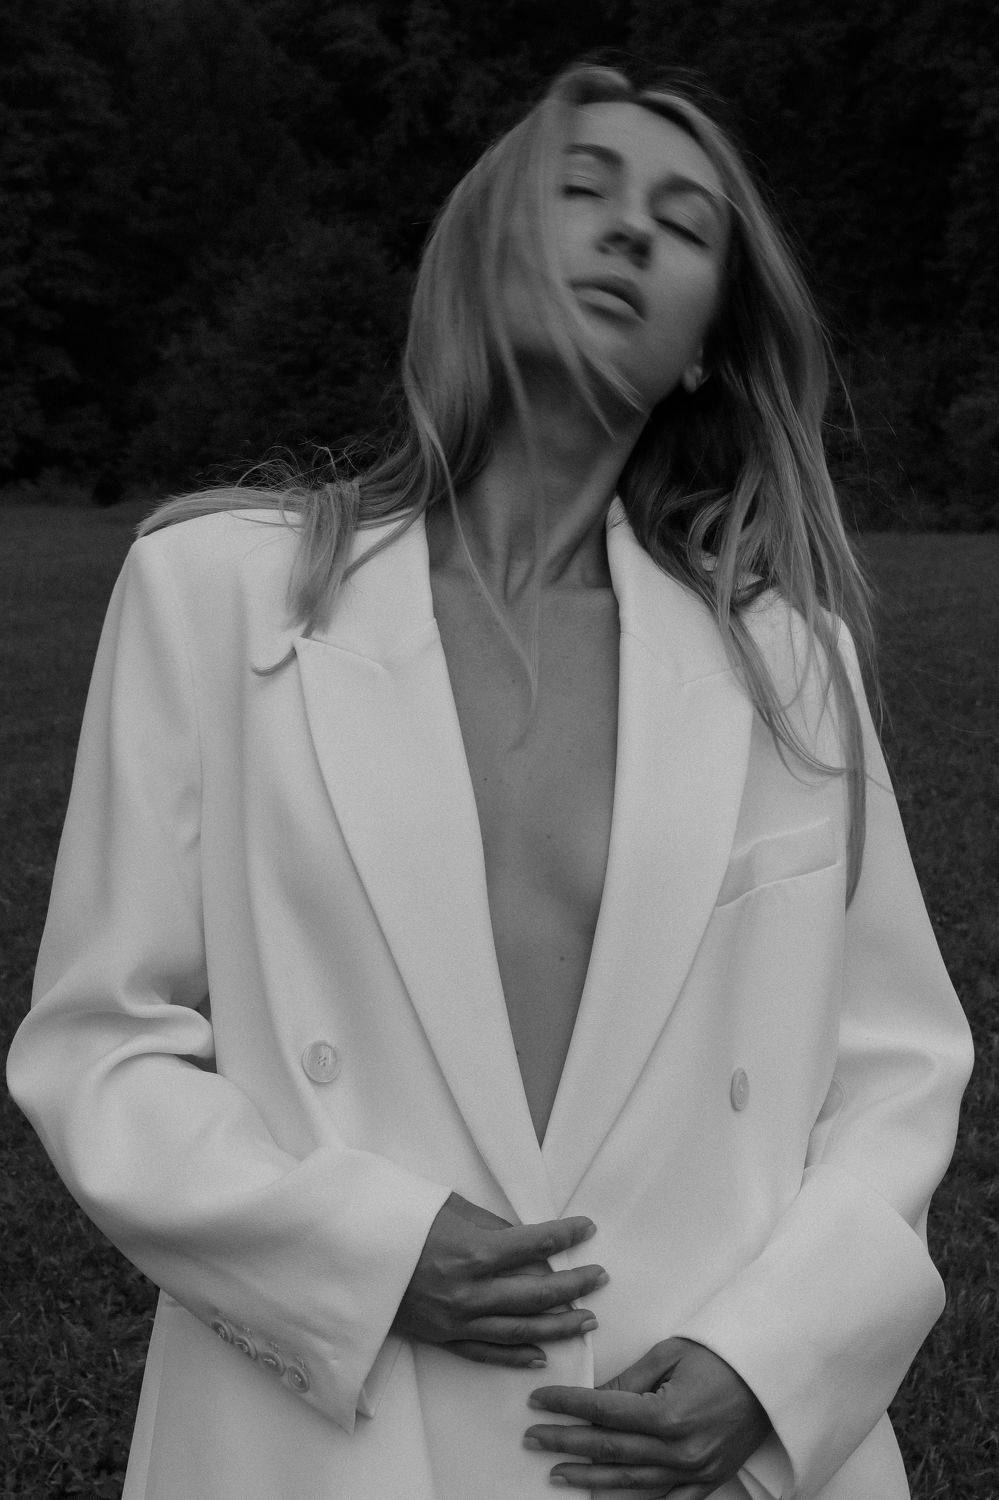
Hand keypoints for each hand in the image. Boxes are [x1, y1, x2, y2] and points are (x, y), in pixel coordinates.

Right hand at [392, 1193, 606, 1368]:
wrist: (349, 1254)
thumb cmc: (398, 1220)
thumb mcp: (447, 1206)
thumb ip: (489, 1224)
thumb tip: (524, 1238)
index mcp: (473, 1251)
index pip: (535, 1244)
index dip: (566, 1235)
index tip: (588, 1228)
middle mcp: (470, 1291)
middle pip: (537, 1293)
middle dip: (575, 1284)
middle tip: (600, 1276)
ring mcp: (457, 1319)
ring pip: (521, 1330)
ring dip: (559, 1326)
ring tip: (588, 1320)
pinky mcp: (442, 1337)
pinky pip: (487, 1352)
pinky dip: (517, 1356)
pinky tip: (542, 1355)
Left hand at [524, 1336, 770, 1493]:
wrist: (771, 1377)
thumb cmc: (720, 1356)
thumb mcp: (670, 1354)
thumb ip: (629, 1380)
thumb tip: (592, 1397)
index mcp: (670, 1413)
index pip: (604, 1411)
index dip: (567, 1405)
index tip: (538, 1400)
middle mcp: (680, 1449)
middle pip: (609, 1449)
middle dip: (566, 1441)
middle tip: (532, 1437)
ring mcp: (694, 1471)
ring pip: (629, 1481)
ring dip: (588, 1476)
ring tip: (555, 1471)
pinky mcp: (706, 1481)